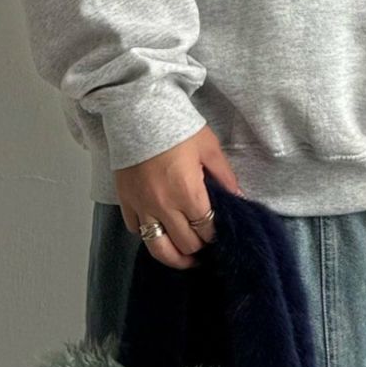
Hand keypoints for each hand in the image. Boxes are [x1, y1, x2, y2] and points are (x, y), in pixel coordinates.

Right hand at [114, 124, 242, 269]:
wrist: (136, 109)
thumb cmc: (176, 125)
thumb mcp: (209, 148)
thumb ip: (225, 177)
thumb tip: (239, 199)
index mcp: (188, 193)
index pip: (207, 230)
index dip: (216, 234)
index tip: (219, 233)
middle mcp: (164, 206)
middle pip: (186, 244)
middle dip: (200, 246)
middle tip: (205, 242)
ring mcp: (142, 206)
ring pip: (159, 249)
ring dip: (175, 257)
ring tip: (185, 257)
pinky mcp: (126, 202)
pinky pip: (137, 230)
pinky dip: (149, 234)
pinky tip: (159, 229)